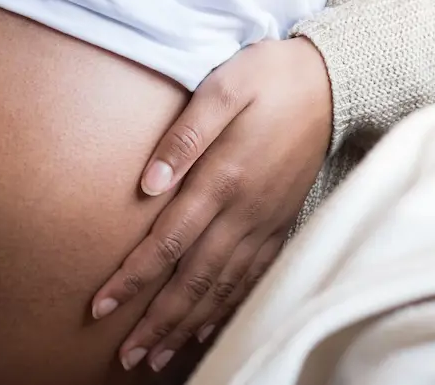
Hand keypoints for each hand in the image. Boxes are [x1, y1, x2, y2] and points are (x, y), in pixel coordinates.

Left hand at [91, 37, 332, 372]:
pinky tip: (207, 327)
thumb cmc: (268, 78)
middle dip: (156, 321)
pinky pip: (253, 279)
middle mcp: (244, 212)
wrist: (333, 82)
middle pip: (194, 280)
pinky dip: (228, 308)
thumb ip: (183, 137)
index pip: (168, 243)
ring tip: (156, 355)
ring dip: (187, 325)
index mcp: (222, 179)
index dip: (133, 278)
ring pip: (222, 288)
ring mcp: (266, 222)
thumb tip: (147, 184)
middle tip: (125, 355)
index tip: (101, 306)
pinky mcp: (282, 224)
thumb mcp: (222, 87)